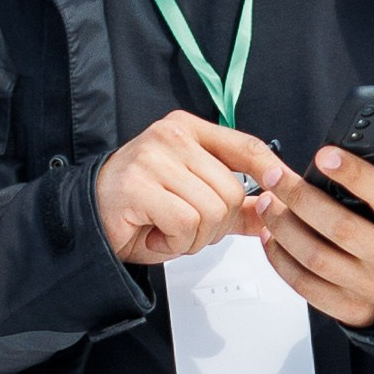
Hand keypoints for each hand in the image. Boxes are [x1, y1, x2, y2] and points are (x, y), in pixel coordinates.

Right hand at [93, 112, 289, 268]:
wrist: (86, 222)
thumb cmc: (137, 210)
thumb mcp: (194, 203)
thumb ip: (235, 206)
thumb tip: (275, 211)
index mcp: (187, 130)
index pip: (245, 144)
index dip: (272, 169)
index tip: (286, 186)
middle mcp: (171, 136)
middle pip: (233, 191)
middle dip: (216, 226)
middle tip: (185, 229)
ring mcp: (154, 157)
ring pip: (212, 211)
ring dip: (194, 238)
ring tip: (167, 231)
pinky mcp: (139, 184)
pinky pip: (186, 224)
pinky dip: (175, 243)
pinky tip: (155, 236)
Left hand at [252, 135, 373, 325]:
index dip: (354, 174)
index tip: (325, 155)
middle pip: (340, 227)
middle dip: (300, 197)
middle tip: (276, 175)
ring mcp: (372, 288)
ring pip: (317, 257)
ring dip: (284, 226)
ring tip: (268, 201)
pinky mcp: (350, 310)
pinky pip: (306, 286)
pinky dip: (281, 261)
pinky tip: (272, 237)